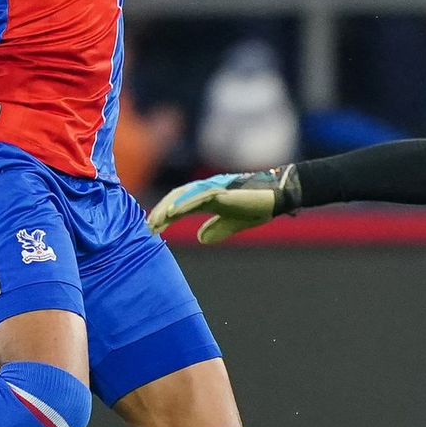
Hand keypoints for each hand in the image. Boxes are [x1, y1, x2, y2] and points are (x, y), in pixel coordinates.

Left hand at [148, 166, 301, 243]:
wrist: (277, 197)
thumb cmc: (259, 207)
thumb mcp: (234, 223)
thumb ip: (217, 229)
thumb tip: (200, 238)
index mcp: (209, 198)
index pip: (181, 206)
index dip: (166, 217)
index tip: (153, 230)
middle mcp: (208, 190)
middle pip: (177, 199)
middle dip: (161, 213)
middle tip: (147, 228)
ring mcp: (214, 188)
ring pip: (183, 196)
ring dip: (167, 208)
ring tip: (154, 222)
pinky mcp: (222, 190)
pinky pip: (198, 196)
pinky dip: (184, 203)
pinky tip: (172, 212)